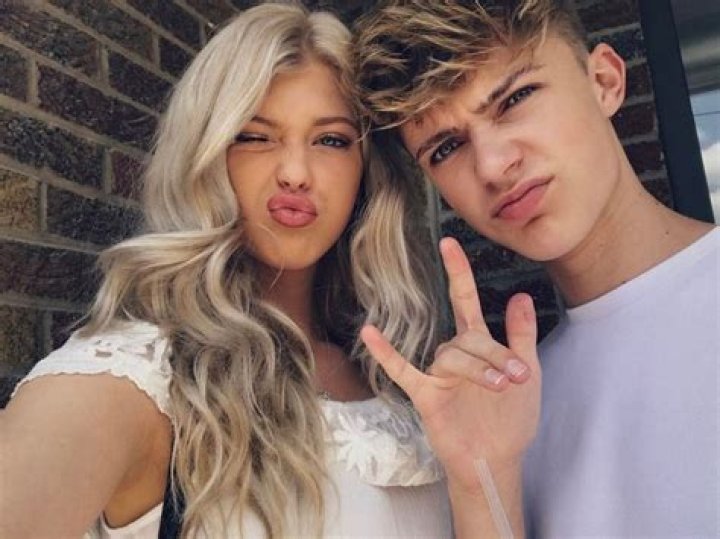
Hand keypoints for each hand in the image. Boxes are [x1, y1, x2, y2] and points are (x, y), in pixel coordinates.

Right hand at [360, 237, 540, 491]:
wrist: (498, 460)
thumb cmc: (511, 417)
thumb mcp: (528, 373)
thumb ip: (522, 335)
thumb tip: (521, 295)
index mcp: (477, 344)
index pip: (465, 301)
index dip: (458, 272)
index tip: (449, 243)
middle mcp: (455, 354)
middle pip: (469, 338)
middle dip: (496, 353)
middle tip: (518, 375)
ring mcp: (438, 374)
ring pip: (452, 357)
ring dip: (477, 368)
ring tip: (501, 385)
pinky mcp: (426, 395)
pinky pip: (403, 371)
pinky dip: (386, 353)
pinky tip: (370, 332)